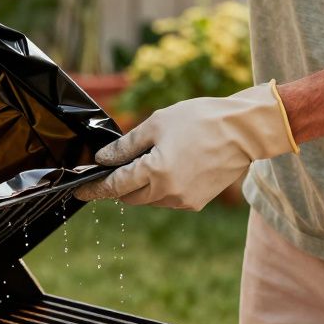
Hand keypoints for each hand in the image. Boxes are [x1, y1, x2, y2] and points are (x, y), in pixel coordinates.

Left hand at [75, 83, 298, 209]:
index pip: (114, 186)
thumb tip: (103, 159)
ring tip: (156, 157)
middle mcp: (168, 192)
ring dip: (142, 185)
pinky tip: (174, 165)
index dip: (94, 189)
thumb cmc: (200, 120)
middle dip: (120, 184)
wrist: (244, 131)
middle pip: (129, 197)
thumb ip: (126, 146)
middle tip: (121, 163)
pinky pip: (167, 199)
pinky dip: (162, 187)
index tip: (79, 191)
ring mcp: (183, 201)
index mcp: (155, 171)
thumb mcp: (156, 123)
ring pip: (148, 199)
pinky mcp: (196, 203)